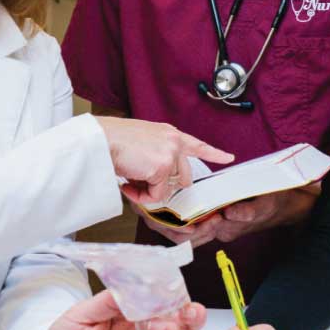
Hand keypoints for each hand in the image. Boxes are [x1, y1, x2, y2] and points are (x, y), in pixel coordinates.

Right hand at [95, 117, 232, 204]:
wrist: (101, 140)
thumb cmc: (112, 140)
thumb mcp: (141, 142)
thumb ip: (155, 155)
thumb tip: (156, 179)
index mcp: (168, 133)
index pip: (197, 144)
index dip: (213, 153)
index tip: (228, 157)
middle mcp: (173, 141)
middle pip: (183, 177)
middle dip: (164, 186)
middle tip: (141, 185)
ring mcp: (170, 154)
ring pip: (169, 188)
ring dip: (150, 191)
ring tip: (130, 183)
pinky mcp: (163, 167)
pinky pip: (156, 195)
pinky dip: (142, 196)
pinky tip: (128, 185)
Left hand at [135, 184, 317, 248]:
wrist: (287, 203)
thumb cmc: (275, 204)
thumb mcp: (263, 204)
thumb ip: (247, 210)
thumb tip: (229, 213)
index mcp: (224, 228)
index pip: (191, 235)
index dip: (172, 227)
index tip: (156, 213)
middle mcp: (215, 228)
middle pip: (178, 233)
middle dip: (158, 221)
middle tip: (140, 204)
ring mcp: (213, 221)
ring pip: (180, 225)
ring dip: (162, 214)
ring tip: (143, 199)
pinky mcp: (212, 211)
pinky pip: (188, 214)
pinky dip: (172, 207)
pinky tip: (159, 195)